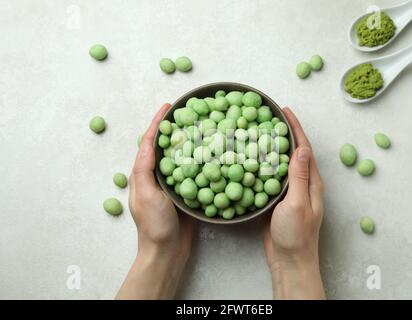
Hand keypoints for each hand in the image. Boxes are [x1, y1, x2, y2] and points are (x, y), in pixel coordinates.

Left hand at [116, 103, 193, 299]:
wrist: (167, 252)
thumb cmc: (154, 225)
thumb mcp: (145, 194)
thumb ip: (145, 169)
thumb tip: (149, 142)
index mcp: (144, 173)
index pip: (151, 142)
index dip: (158, 123)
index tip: (168, 106)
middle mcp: (159, 176)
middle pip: (168, 145)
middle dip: (177, 128)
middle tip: (190, 113)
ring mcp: (174, 185)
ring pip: (183, 157)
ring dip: (191, 142)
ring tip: (203, 128)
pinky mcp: (188, 193)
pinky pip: (195, 172)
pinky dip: (202, 160)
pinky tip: (213, 154)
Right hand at [263, 107, 324, 299]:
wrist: (289, 261)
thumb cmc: (296, 235)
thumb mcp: (298, 204)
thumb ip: (300, 177)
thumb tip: (301, 148)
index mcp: (312, 182)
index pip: (304, 148)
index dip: (295, 128)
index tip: (285, 111)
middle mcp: (302, 183)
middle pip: (292, 152)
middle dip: (282, 133)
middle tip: (266, 117)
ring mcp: (289, 192)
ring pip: (279, 163)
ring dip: (270, 147)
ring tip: (256, 132)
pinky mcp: (276, 200)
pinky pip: (269, 177)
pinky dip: (261, 165)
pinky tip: (249, 159)